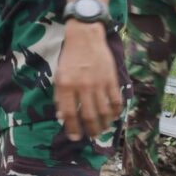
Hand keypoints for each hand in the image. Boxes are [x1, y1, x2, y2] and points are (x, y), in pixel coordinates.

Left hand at [54, 20, 121, 140]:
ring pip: (104, 112)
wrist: (85, 37)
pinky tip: (113, 116)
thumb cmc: (70, 58)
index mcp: (65, 85)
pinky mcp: (112, 80)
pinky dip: (116, 112)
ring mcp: (98, 83)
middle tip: (91, 136)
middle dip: (90, 130)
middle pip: (89, 116)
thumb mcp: (59, 76)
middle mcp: (82, 86)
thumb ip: (60, 96)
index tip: (75, 137)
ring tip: (102, 129)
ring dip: (104, 124)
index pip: (69, 114)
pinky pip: (116, 101)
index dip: (72, 129)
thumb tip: (62, 117)